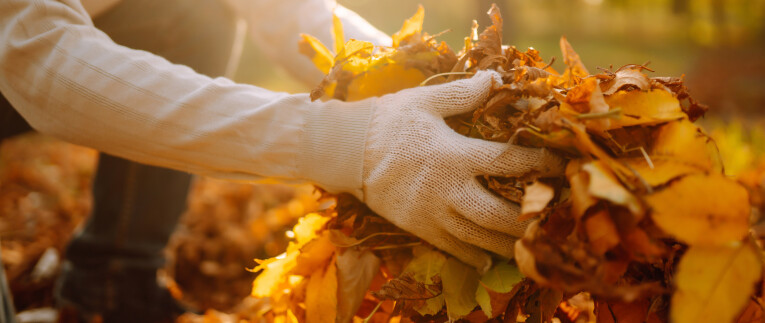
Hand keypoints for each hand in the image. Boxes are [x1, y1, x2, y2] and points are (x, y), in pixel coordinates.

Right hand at [360, 71, 563, 269]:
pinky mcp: (419, 228)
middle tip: (551, 218)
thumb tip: (496, 80)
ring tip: (530, 245)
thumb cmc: (389, 121)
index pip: (507, 162)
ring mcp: (433, 214)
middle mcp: (447, 189)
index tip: (560, 167)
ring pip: (479, 238)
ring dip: (508, 244)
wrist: (347, 151)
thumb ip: (463, 95)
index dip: (539, 165)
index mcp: (454, 155)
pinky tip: (490, 260)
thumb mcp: (426, 101)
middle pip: (499, 214)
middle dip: (529, 219)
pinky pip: (453, 250)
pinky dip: (474, 257)